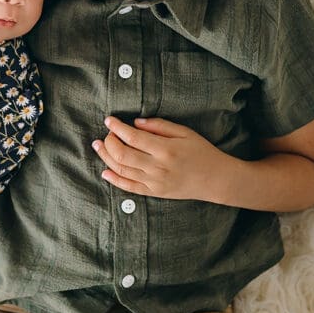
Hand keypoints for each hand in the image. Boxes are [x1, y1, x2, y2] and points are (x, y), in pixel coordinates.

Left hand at [91, 116, 231, 200]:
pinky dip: (114, 180)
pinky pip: (129, 187)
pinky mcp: (154, 192)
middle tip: (106, 133)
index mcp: (165, 149)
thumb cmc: (200, 151)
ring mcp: (154, 182)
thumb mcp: (184, 132)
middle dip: (109, 142)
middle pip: (122, 155)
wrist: (214, 179)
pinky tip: (105, 171)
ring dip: (106, 157)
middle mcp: (157, 167)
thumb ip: (159, 126)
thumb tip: (134, 123)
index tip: (109, 120)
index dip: (117, 128)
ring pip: (122, 170)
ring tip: (99, 146)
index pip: (133, 137)